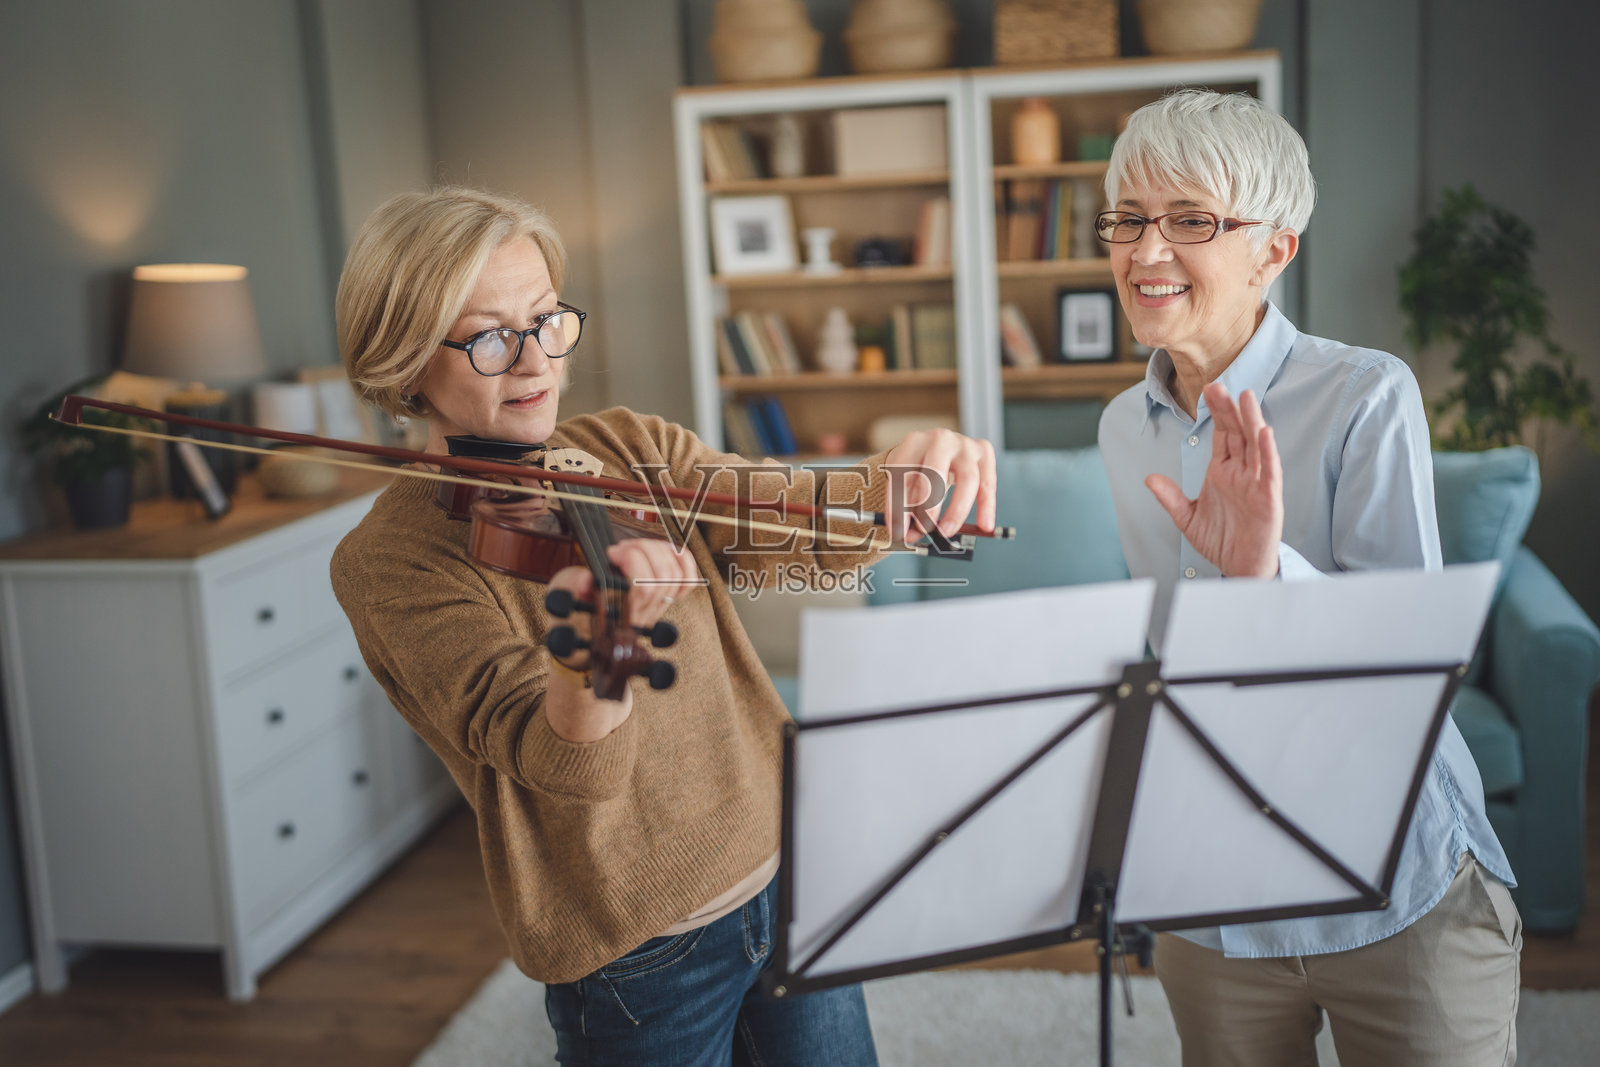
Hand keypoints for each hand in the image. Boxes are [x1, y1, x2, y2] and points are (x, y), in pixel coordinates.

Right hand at [547, 537, 700, 639]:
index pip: (643, 588)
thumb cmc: (573, 611)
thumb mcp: (563, 596)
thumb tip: (586, 580)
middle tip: (621, 548)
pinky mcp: (664, 600)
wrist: (583, 636)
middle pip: (662, 578)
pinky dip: (683, 562)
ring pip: (674, 576)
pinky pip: (686, 582)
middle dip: (643, 551)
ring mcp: (656, 608)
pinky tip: (666, 551)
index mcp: (618, 615)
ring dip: (657, 551)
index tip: (611, 553)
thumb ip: (573, 586)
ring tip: (636, 547)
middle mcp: (642, 615)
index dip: (632, 561)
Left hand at [883, 428, 997, 541]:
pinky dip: (987, 506)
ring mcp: (965, 444)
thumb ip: (906, 506)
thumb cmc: (920, 467)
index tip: (897, 531)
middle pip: (935, 472)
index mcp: (913, 442)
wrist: (938, 448)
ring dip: (957, 510)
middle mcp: (940, 439)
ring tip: (947, 531)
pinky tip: (985, 525)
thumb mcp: (907, 479)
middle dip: (928, 504)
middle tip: (923, 529)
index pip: (903, 475)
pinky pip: (988, 483)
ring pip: (967, 479)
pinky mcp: (984, 451)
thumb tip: (910, 535)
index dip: (898, 506)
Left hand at [1145, 383, 1281, 577]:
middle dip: (1229, 409)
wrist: (1239, 568)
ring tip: (1246, 397)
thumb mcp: (1186, 518)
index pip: (1221, 435)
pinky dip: (1267, 452)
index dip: (1215, 413)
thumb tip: (1150, 478)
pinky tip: (1264, 433)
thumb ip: (1170, 497)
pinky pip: (1269, 471)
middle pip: (1237, 433)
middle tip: (1219, 385)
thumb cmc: (1220, 540)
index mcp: (1222, 472)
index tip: (1208, 390)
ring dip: (1251, 421)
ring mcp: (1256, 483)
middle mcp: (1240, 473)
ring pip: (1256, 446)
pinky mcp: (1268, 498)